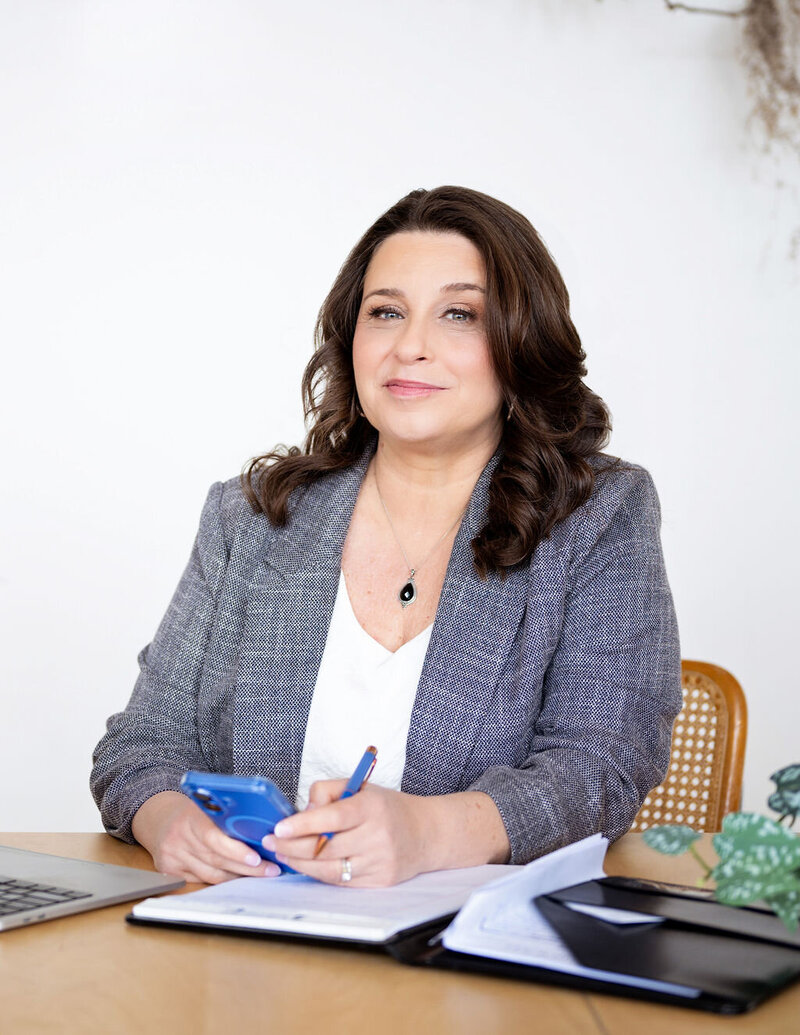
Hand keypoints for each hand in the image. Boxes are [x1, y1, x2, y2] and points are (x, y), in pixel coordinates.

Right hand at [131, 790, 281, 883]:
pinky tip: (239, 877)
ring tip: (262, 874)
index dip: (236, 851)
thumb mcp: (207, 805)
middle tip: (271, 869)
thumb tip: (262, 828)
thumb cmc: (192, 811)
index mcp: (190, 817)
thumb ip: (227, 815)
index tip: (257, 858)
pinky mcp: (170, 871)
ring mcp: (173, 857)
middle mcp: (178, 838)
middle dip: (248, 867)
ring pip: (212, 874)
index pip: (214, 838)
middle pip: (217, 860)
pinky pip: (202, 881)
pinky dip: (223, 880)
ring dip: (239, 876)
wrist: (159, 818)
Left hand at [262, 781, 427, 887]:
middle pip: (325, 847)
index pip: (333, 817)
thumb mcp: (361, 787)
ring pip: (329, 869)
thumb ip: (328, 791)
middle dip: (292, 846)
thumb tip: (303, 811)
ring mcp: (379, 862)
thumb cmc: (388, 808)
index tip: (280, 827)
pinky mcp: (379, 881)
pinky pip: (340, 881)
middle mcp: (377, 835)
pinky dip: (318, 873)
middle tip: (272, 841)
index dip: (303, 824)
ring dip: (300, 863)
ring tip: (283, 853)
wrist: (426, 833)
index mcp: (372, 807)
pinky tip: (305, 864)